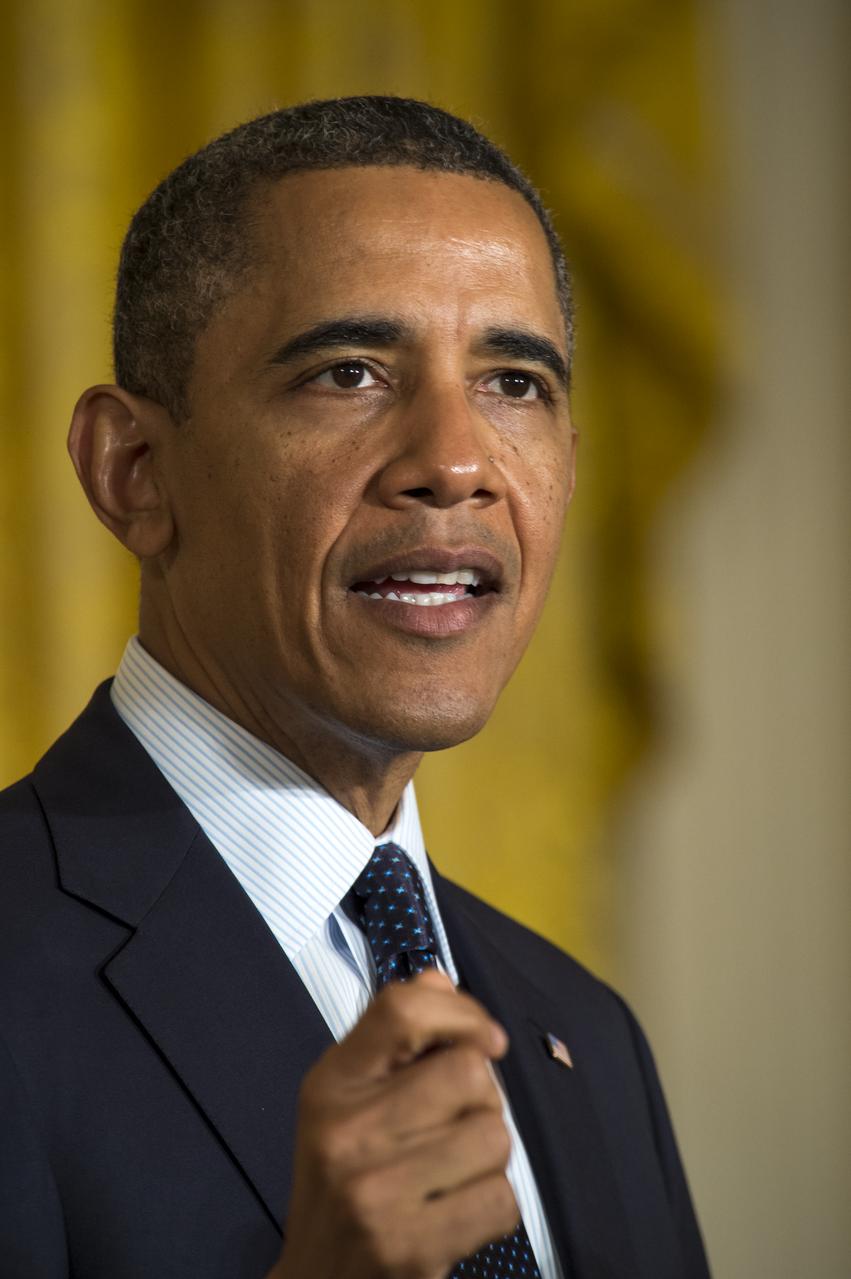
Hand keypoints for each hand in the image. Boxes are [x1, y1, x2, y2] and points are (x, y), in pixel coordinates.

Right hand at [266, 968, 518, 1278]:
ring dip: (489, 1155)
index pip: (403, 1009)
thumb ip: (393, 1037)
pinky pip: (502, 1199)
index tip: (486, 1039)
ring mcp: (377, 1193)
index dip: (461, 1012)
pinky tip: (457, 1208)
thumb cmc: (342, 1178)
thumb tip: (440, 979)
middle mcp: (348, 1132)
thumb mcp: (348, 1099)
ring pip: (494, 1134)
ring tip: (454, 1170)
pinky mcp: (412, 1247)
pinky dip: (493, 1204)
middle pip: (468, 1073)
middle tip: (457, 1123)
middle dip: (481, 1097)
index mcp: (333, 1083)